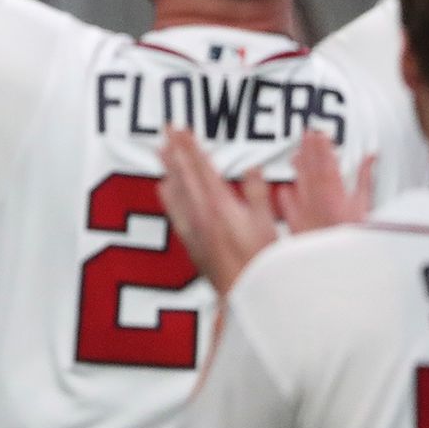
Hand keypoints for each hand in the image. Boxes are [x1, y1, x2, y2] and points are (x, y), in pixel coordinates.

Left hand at [157, 128, 277, 294]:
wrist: (243, 298)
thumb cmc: (260, 266)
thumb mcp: (267, 226)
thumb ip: (257, 195)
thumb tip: (251, 169)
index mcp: (221, 206)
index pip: (201, 168)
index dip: (190, 146)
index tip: (180, 129)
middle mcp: (202, 215)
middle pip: (185, 175)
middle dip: (176, 150)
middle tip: (166, 131)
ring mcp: (194, 229)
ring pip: (177, 191)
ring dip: (169, 168)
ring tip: (161, 150)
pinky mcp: (192, 243)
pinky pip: (175, 211)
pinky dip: (168, 195)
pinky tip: (163, 188)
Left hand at [275, 129, 374, 234]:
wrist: (339, 263)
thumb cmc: (356, 236)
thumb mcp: (366, 206)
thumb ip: (365, 179)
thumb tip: (370, 156)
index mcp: (334, 193)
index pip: (326, 163)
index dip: (322, 147)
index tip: (320, 134)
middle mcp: (316, 198)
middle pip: (310, 168)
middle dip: (309, 149)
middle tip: (306, 133)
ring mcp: (304, 210)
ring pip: (299, 181)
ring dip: (299, 164)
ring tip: (297, 151)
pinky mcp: (296, 223)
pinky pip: (288, 202)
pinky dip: (288, 191)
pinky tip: (287, 184)